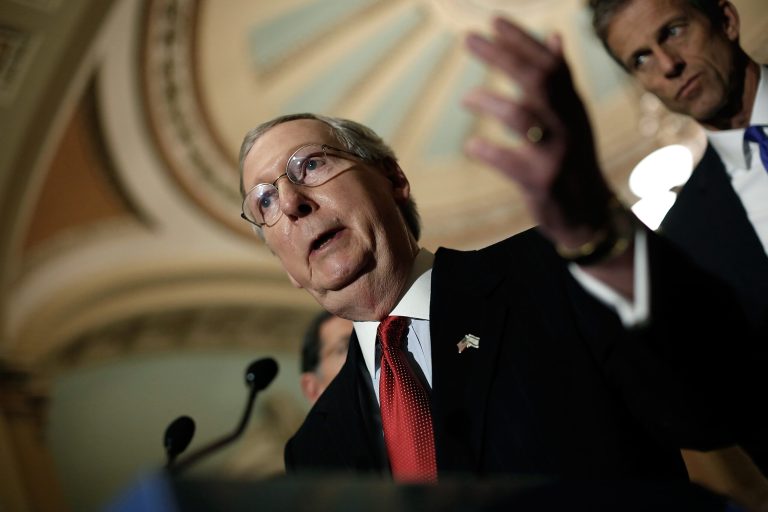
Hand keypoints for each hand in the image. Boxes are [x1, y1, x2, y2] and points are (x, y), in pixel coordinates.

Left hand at [463, 17, 613, 248]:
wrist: (589, 214)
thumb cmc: (573, 160)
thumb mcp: (573, 118)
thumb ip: (561, 80)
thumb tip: (553, 36)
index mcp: (572, 106)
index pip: (550, 63)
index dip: (522, 41)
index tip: (494, 20)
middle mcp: (568, 124)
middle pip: (537, 80)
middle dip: (502, 56)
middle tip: (469, 39)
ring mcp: (556, 154)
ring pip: (523, 118)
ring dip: (491, 103)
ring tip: (466, 99)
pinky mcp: (542, 183)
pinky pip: (511, 163)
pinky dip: (489, 152)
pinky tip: (471, 146)